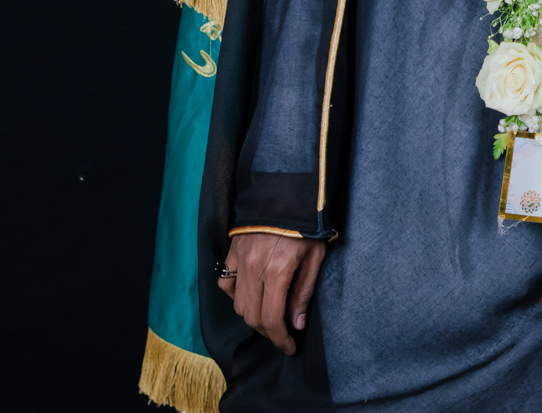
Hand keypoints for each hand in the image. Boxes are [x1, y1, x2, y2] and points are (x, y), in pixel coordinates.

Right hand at [218, 232, 327, 354]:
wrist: (285, 193)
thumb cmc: (306, 225)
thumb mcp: (315, 257)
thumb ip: (303, 293)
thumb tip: (296, 324)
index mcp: (276, 272)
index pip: (272, 319)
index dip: (280, 340)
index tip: (289, 347)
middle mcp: (254, 269)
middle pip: (253, 316)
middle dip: (268, 331)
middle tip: (282, 334)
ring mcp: (239, 261)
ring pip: (238, 304)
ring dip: (253, 316)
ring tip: (269, 316)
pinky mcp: (232, 253)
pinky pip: (226, 283)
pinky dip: (235, 295)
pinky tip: (250, 295)